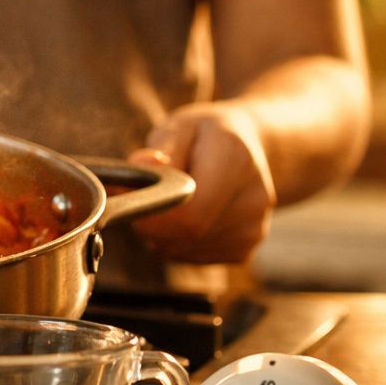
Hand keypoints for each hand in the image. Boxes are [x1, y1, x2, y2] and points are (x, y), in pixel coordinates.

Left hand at [128, 103, 276, 263]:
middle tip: (144, 199)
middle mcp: (254, 199)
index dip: (153, 216)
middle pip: (187, 234)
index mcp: (236, 160)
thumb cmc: (204, 136)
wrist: (246, 148)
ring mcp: (254, 228)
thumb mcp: (180, 126)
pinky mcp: (245, 248)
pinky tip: (184, 218)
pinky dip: (177, 244)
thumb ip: (160, 146)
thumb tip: (145, 164)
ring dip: (161, 235)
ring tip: (168, 203)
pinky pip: (193, 258)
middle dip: (151, 224)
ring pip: (184, 249)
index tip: (131, 200)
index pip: (191, 212)